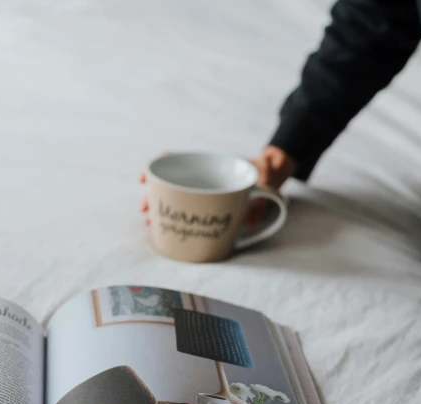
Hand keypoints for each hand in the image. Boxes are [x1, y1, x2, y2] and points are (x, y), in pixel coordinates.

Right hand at [140, 147, 296, 225]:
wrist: (275, 170)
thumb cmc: (268, 170)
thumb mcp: (267, 177)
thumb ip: (263, 195)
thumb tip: (254, 216)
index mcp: (210, 163)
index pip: (175, 159)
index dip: (157, 167)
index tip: (145, 179)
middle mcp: (201, 176)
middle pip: (169, 182)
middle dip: (152, 196)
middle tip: (146, 211)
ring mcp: (202, 191)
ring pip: (173, 198)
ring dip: (159, 210)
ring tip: (151, 223)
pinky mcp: (206, 205)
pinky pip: (185, 211)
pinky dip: (173, 219)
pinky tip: (163, 227)